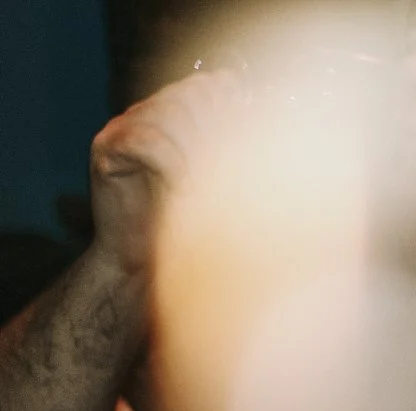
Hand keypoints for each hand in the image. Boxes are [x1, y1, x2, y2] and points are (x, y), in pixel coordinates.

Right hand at [87, 70, 248, 278]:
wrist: (144, 263)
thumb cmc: (189, 226)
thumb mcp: (223, 183)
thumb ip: (232, 148)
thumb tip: (253, 112)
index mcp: (174, 117)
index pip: (202, 87)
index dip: (227, 103)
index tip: (248, 130)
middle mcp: (146, 115)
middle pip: (187, 96)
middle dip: (212, 131)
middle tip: (220, 174)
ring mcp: (122, 129)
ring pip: (167, 115)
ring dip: (193, 152)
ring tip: (199, 187)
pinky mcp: (105, 150)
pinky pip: (146, 141)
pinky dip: (172, 165)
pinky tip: (180, 189)